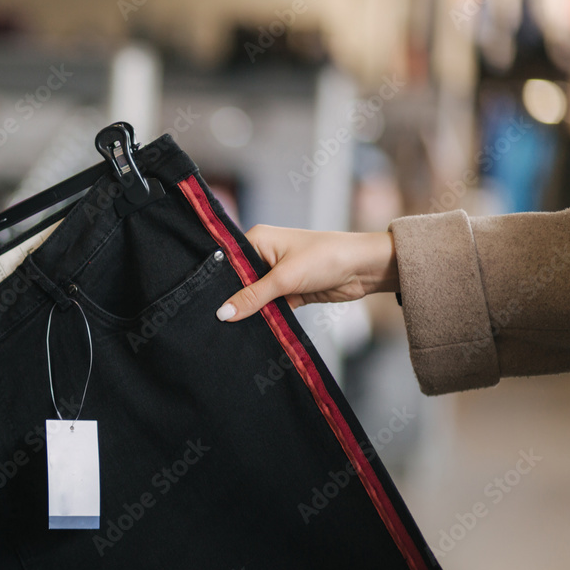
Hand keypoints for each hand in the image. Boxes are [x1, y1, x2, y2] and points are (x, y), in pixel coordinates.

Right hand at [214, 225, 398, 321]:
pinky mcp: (289, 291)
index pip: (228, 262)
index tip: (204, 302)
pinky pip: (269, 307)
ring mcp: (276, 274)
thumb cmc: (325, 257)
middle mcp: (264, 255)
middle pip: (239, 282)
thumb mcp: (284, 278)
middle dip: (234, 300)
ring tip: (230, 328)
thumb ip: (252, 297)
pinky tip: (253, 328)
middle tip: (215, 320)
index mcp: (257, 240)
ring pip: (254, 297)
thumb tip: (223, 313)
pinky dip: (265, 316)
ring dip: (251, 310)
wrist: (364, 268)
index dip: (217, 282)